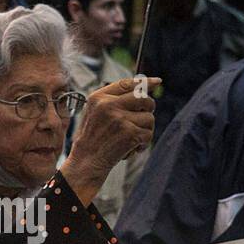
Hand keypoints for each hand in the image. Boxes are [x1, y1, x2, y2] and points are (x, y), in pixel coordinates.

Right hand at [60, 77, 157, 205]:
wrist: (86, 162)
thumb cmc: (93, 138)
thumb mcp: (95, 112)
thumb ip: (114, 99)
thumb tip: (144, 86)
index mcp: (99, 97)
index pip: (128, 84)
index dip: (145, 82)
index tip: (157, 82)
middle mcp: (109, 105)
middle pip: (144, 98)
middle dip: (148, 108)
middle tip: (142, 118)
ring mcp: (119, 119)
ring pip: (149, 117)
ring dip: (145, 130)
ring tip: (131, 138)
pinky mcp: (129, 133)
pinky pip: (148, 134)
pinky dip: (143, 143)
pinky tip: (131, 148)